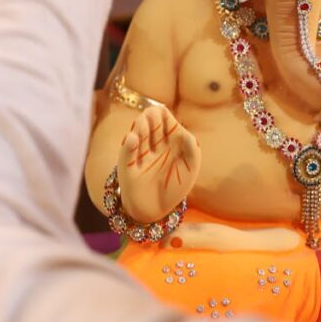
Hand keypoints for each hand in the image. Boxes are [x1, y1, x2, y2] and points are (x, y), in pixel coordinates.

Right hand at [118, 107, 200, 223]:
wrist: (158, 211)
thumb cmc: (176, 186)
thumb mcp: (190, 168)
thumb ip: (192, 150)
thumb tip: (186, 134)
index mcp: (169, 141)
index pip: (166, 123)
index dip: (164, 116)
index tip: (163, 110)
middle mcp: (154, 145)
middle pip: (152, 127)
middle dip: (151, 119)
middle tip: (152, 113)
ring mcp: (140, 156)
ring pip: (139, 137)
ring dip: (140, 128)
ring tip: (142, 121)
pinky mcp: (128, 168)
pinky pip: (128, 155)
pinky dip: (129, 146)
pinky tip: (132, 138)